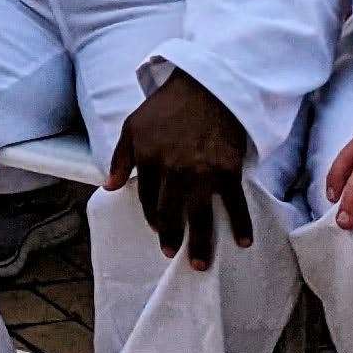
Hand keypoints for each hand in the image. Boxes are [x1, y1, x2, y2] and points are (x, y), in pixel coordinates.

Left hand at [108, 72, 259, 270]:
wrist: (207, 88)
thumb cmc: (166, 108)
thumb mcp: (133, 126)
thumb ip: (121, 157)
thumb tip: (111, 187)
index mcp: (148, 158)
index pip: (148, 199)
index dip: (152, 216)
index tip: (157, 229)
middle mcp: (173, 170)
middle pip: (171, 213)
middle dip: (171, 237)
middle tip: (172, 253)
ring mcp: (202, 172)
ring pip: (200, 216)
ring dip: (201, 243)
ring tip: (199, 263)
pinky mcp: (228, 171)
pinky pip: (234, 204)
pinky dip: (240, 224)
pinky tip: (242, 242)